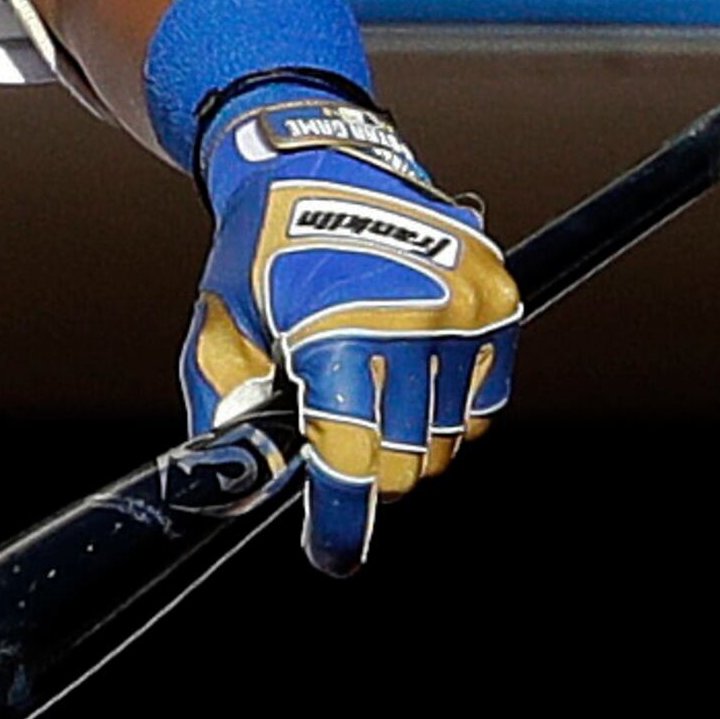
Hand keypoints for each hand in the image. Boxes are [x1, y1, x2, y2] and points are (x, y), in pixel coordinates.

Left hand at [182, 90, 520, 575]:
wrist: (316, 161)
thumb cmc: (256, 254)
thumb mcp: (219, 327)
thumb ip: (225, 413)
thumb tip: (237, 492)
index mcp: (332, 331)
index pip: (349, 462)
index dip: (337, 523)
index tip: (331, 557)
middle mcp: (408, 321)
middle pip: (403, 464)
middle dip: (364, 470)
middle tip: (335, 438)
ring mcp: (463, 309)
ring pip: (448, 439)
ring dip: (408, 438)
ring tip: (366, 390)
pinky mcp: (500, 300)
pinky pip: (485, 403)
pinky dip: (450, 408)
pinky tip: (409, 375)